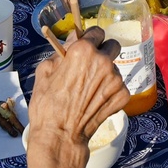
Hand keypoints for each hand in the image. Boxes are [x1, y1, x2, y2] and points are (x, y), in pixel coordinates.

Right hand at [26, 26, 125, 147]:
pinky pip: (119, 86)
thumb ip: (61, 51)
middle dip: (103, 53)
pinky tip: (96, 101)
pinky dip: (110, 92)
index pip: (96, 31)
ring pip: (115, 68)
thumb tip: (72, 40)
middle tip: (91, 66)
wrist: (60, 136)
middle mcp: (103, 61)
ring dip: (105, 74)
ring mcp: (115, 79)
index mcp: (83, 50)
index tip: (86, 46)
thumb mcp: (45, 70)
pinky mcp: (122, 96)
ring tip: (90, 90)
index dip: (90, 39)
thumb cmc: (48, 104)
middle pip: (112, 46)